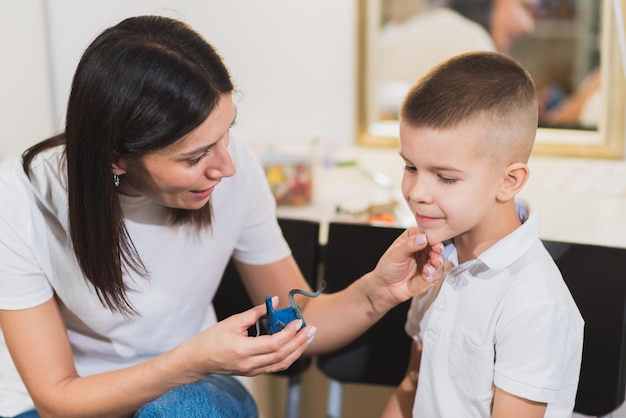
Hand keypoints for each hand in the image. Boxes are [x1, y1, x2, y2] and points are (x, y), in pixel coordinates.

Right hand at [178, 297, 314, 378]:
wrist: (198, 360)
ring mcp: (252, 370)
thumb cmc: (211, 339)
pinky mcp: (253, 372)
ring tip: (308, 337)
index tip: (298, 322)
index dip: (289, 333)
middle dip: (300, 342)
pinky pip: (276, 366)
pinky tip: (295, 346)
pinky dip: (288, 356)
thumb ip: (256, 312)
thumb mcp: (232, 321)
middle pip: (282, 355)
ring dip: (298, 350)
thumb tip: (274, 302)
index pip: (274, 344)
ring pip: (282, 364)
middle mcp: (249, 364)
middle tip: (311, 329)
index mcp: (242, 350)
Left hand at [371, 226, 443, 304]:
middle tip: (435, 260)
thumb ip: (409, 245)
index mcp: (414, 237)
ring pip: (440, 260)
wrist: (386, 288)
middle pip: (438, 246)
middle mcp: (423, 247)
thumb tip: (423, 238)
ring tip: (427, 271)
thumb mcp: (395, 254)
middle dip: (438, 254)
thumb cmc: (387, 267)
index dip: (434, 239)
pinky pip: (439, 273)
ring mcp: (428, 260)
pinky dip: (434, 275)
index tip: (436, 246)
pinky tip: (425, 277)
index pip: (428, 233)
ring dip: (436, 266)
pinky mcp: (431, 273)